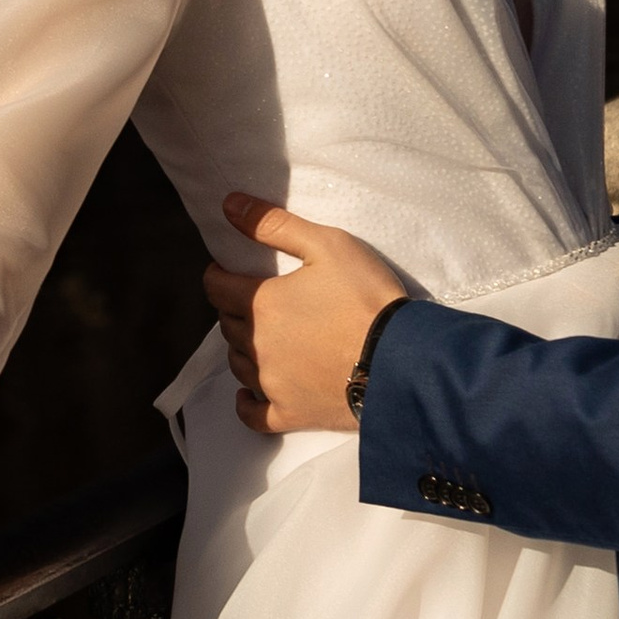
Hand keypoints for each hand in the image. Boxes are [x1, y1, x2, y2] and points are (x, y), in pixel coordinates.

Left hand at [203, 192, 408, 435]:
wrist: (402, 361)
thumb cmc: (366, 298)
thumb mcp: (326, 245)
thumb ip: (274, 225)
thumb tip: (228, 204)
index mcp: (259, 303)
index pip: (215, 287)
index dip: (218, 275)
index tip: (227, 270)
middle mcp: (255, 345)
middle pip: (228, 324)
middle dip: (236, 309)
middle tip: (257, 300)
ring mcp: (270, 384)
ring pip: (238, 363)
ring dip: (244, 348)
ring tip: (263, 338)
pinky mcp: (289, 414)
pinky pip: (253, 414)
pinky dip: (247, 403)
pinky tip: (249, 394)